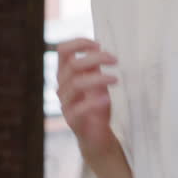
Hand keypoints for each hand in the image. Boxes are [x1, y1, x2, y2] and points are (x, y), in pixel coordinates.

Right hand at [56, 38, 118, 153]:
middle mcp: (62, 86)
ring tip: (115, 80)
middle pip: (72, 65)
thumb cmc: (95, 103)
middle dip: (96, 58)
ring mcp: (65, 103)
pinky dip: (93, 102)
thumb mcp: (96, 80)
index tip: (98, 45)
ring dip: (98, 78)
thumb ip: (93, 65)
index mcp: (65, 74)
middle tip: (115, 60)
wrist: (96, 134)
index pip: (62, 50)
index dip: (79, 43)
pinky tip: (106, 98)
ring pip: (76, 84)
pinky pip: (78, 108)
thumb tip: (96, 46)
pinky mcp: (72, 120)